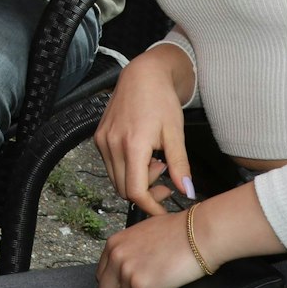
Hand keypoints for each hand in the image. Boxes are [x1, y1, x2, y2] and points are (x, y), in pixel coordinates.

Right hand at [94, 45, 192, 212]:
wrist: (141, 75)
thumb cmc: (161, 100)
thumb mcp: (175, 133)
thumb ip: (180, 165)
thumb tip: (188, 192)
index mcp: (133, 145)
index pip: (136, 191)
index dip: (150, 206)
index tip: (164, 212)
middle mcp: (112, 145)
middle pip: (124, 189)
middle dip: (146, 193)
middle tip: (166, 179)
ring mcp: (102, 141)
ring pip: (116, 179)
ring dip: (136, 180)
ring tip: (156, 162)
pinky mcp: (99, 138)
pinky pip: (111, 165)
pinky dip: (127, 169)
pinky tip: (143, 154)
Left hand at [96, 209, 202, 287]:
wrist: (201, 233)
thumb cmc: (181, 231)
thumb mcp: (146, 233)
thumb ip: (133, 248)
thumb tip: (136, 264)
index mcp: (114, 243)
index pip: (103, 275)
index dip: (117, 286)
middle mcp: (116, 257)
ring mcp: (127, 272)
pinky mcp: (143, 287)